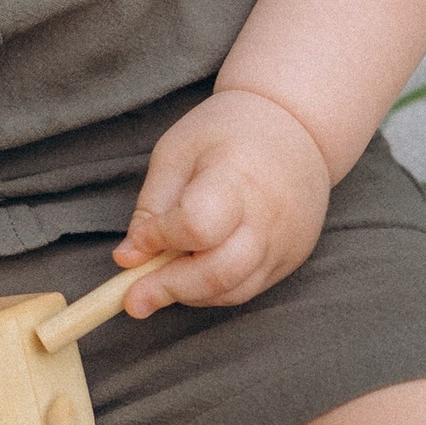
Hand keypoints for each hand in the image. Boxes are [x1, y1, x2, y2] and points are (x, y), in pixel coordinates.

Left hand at [113, 87, 331, 314]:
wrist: (297, 125)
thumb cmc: (228, 132)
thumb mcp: (176, 152)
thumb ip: (151, 207)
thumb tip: (128, 258)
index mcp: (237, 177)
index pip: (197, 225)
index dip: (161, 239)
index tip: (138, 241)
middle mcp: (269, 216)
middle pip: (219, 273)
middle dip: (170, 289)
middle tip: (133, 299)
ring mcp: (286, 241)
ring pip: (233, 291)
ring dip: (190, 295)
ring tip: (161, 282)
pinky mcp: (293, 257)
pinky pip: (249, 288)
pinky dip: (215, 290)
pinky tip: (194, 274)